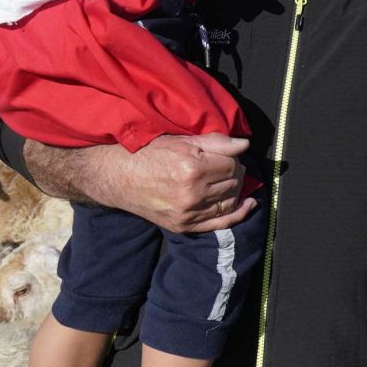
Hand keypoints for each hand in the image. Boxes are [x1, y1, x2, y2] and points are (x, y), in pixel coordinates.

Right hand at [95, 133, 254, 233]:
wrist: (118, 177)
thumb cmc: (147, 154)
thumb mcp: (180, 141)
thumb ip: (215, 142)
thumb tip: (244, 144)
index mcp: (192, 169)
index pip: (232, 164)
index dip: (233, 158)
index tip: (226, 154)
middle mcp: (192, 194)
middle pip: (233, 182)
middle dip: (235, 172)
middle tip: (226, 165)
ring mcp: (188, 213)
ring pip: (230, 201)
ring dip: (235, 189)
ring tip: (229, 179)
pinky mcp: (184, 226)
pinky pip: (221, 223)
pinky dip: (238, 214)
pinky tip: (249, 204)